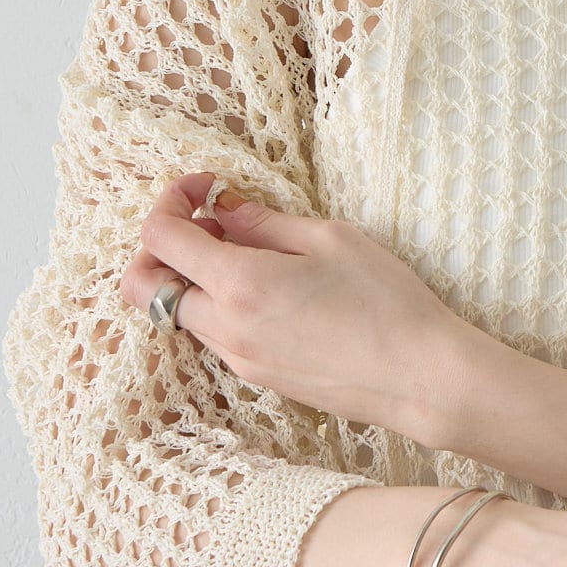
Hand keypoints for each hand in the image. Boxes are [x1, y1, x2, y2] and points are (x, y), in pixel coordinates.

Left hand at [118, 170, 468, 431]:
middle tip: (208, 226)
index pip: (160, 237)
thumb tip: (223, 209)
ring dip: (193, 279)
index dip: (171, 200)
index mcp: (240, 284)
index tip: (205, 188)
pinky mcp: (259, 377)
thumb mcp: (330, 240)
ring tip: (250, 257)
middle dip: (160, 247)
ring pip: (180, 313)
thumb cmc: (388, 304)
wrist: (422, 378)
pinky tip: (270, 292)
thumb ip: (264, 222)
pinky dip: (220, 306)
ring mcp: (240, 359)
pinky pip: (214, 336)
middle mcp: (226, 327)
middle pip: (144, 287)